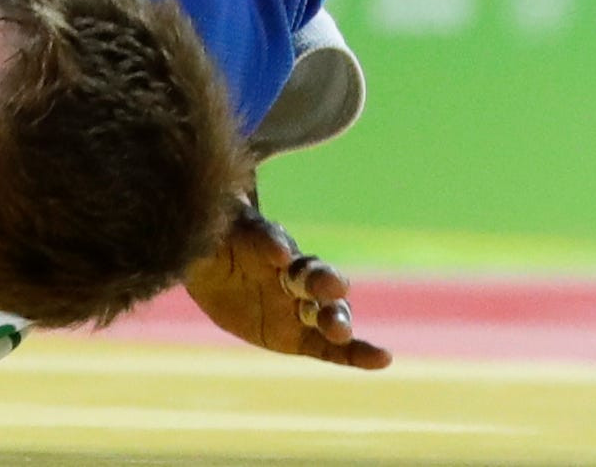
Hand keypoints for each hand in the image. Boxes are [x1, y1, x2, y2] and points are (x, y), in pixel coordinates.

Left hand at [184, 202, 390, 369]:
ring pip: (327, 313)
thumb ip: (236, 240)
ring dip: (336, 320)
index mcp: (270, 243)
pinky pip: (332, 349)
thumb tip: (279, 251)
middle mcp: (294, 275)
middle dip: (323, 282)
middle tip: (328, 286)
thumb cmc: (216, 243)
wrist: (212, 272)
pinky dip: (356, 354)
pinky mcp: (299, 338)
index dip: (275, 246)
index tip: (278, 254)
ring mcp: (300, 307)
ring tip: (338, 328)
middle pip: (316, 278)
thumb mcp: (212, 237)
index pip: (275, 241)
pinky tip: (383, 358)